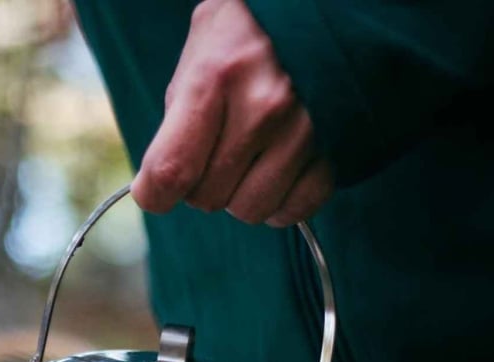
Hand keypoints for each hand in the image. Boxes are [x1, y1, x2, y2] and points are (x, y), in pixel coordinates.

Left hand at [132, 0, 332, 226]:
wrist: (324, 8)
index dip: (154, 195)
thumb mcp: (198, 56)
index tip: (157, 191)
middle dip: (201, 185)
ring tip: (248, 158)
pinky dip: (281, 202)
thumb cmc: (247, 32)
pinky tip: (277, 174)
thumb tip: (157, 185)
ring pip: (250, 209)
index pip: (170, 172)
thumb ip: (176, 119)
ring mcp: (306, 130)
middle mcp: (264, 108)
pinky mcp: (340, 147)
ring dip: (241, 195)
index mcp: (216, 78)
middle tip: (214, 153)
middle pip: (208, 198)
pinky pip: (296, 208)